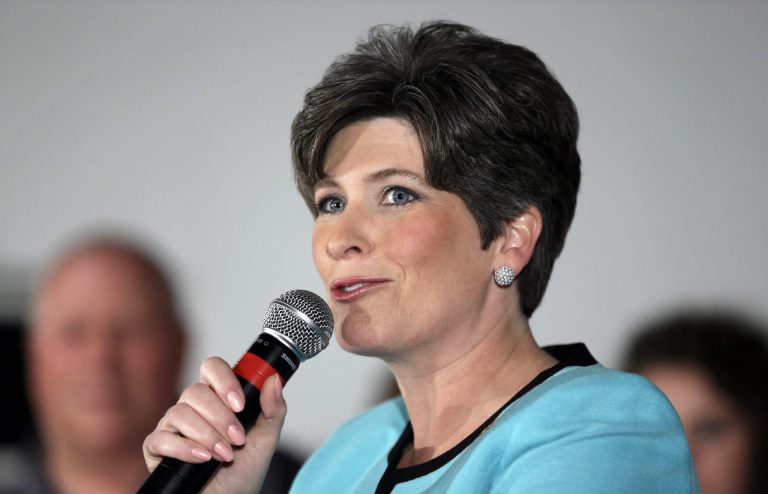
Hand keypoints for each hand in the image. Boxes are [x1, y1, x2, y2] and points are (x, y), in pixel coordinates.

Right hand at [143, 357, 287, 493]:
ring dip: (206, 435)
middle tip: (238, 439)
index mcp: (218, 397)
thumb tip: (273, 380)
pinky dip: (183, 448)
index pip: (212, 368)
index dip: (224, 380)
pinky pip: (160, 438)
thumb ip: (273, 409)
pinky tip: (202, 459)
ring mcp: (173, 426)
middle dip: (220, 417)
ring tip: (224, 455)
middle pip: (196, 391)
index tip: (240, 404)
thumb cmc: (243, 471)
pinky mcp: (157, 449)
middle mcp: (193, 407)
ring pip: (179, 412)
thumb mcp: (266, 439)